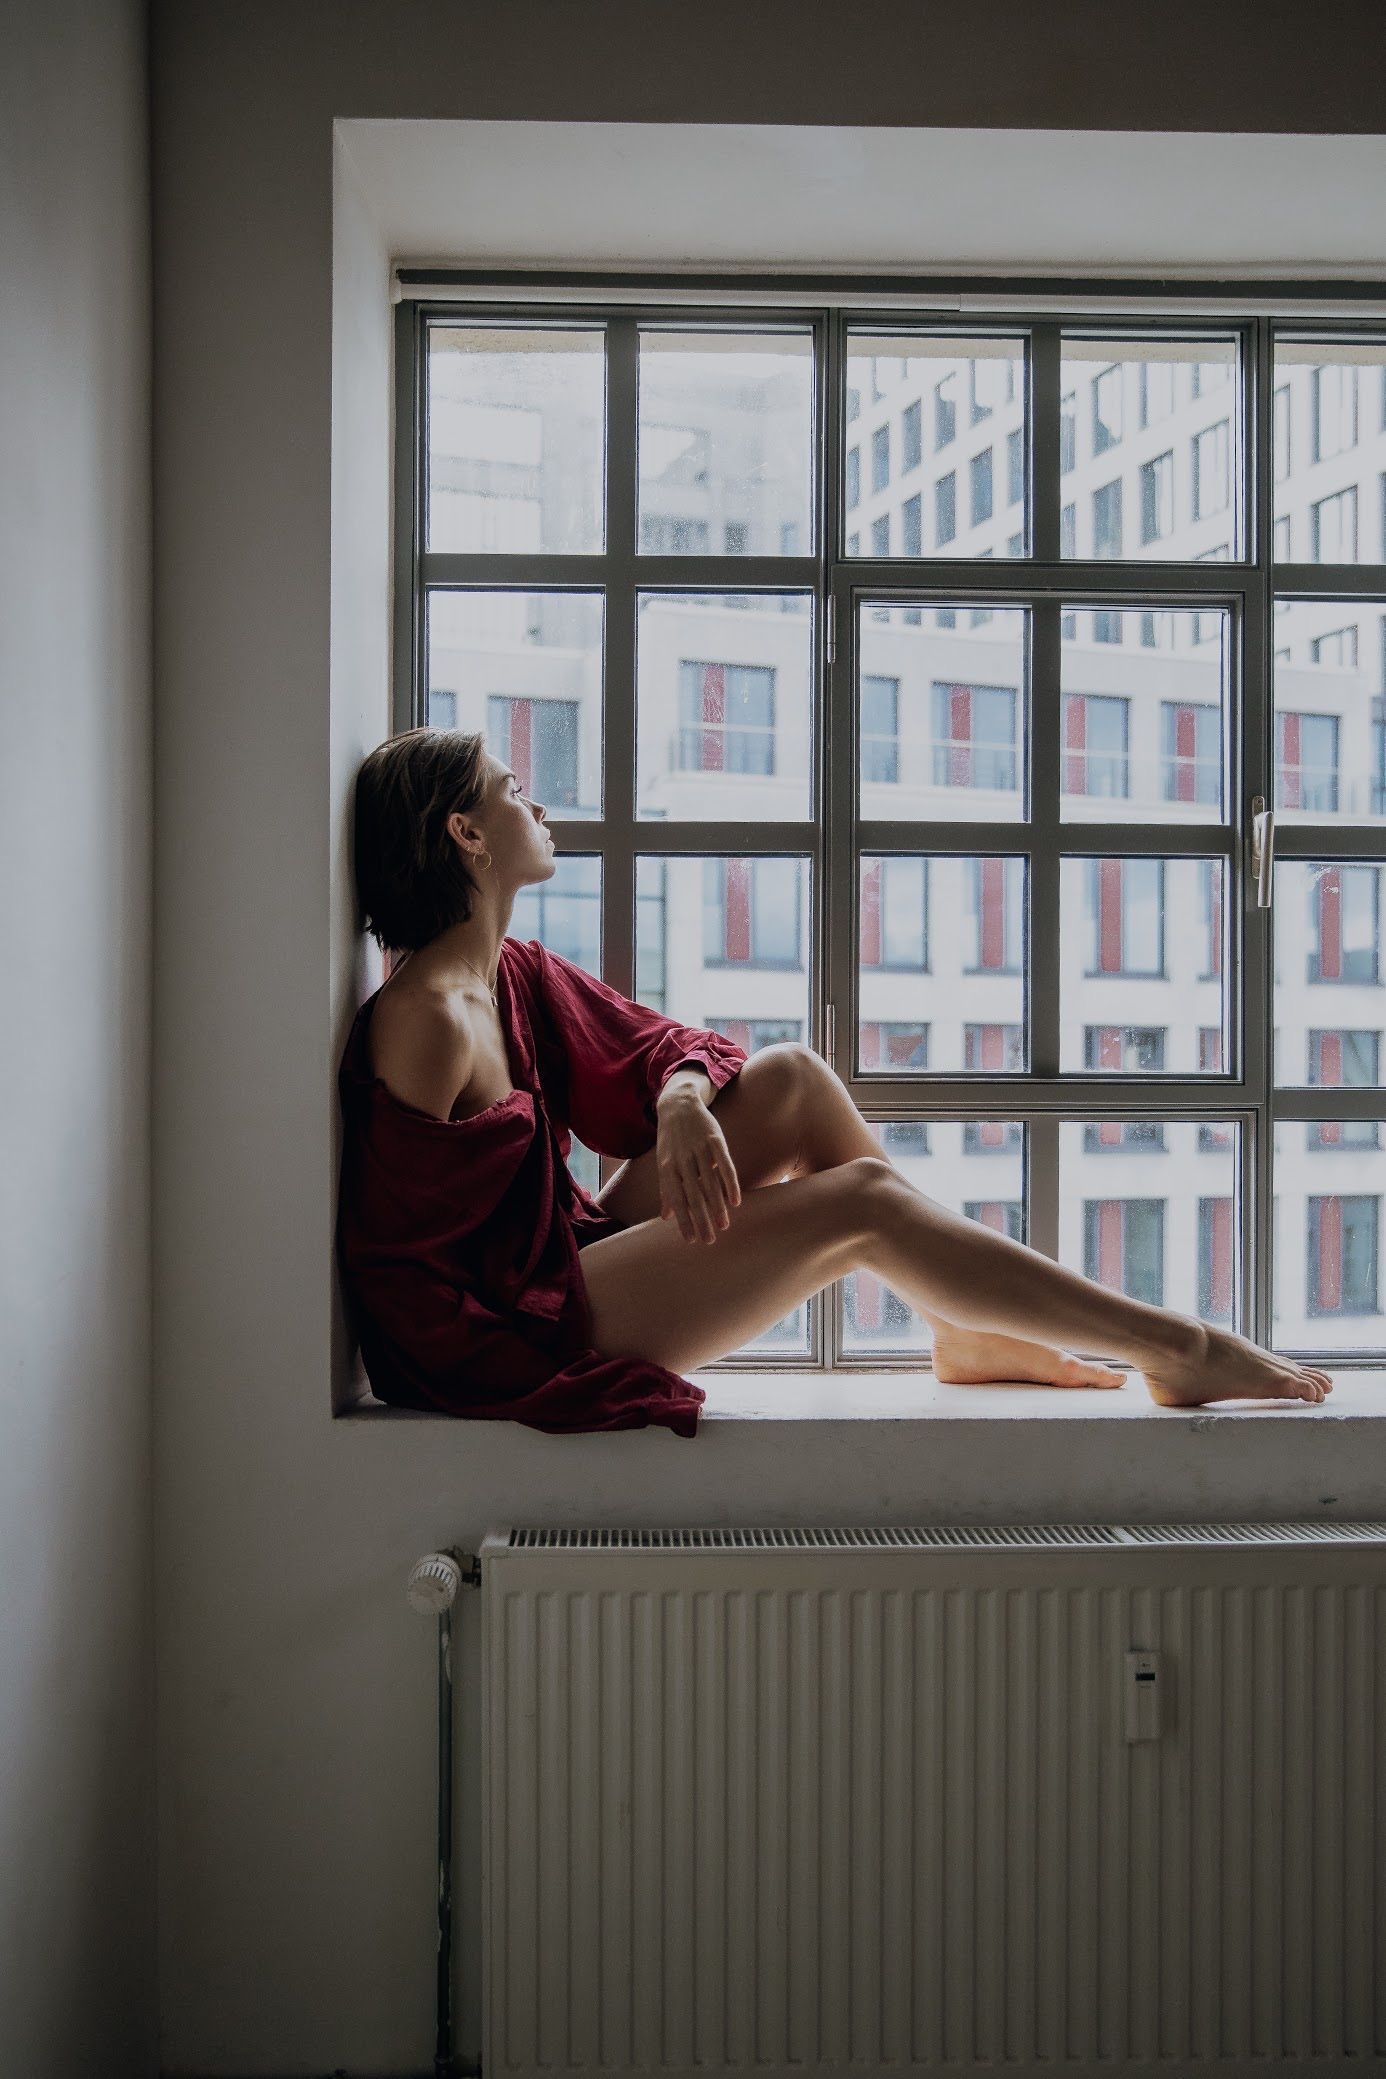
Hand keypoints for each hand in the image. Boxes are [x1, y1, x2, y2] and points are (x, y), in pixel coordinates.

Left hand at [655, 1085, 741, 1243]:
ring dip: (717, 1206)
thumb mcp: (663, 1162)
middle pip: (693, 1195)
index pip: (676, 1200)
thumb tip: (665, 1217)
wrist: (678, 1104)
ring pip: (709, 1183)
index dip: (684, 1220)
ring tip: (724, 1225)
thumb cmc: (671, 1139)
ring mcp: (698, 1149)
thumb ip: (666, 1190)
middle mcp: (682, 1160)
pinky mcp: (714, 1139)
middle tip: (710, 1240)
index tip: (691, 1240)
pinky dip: (730, 1183)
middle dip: (701, 1219)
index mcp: (667, 1168)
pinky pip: (724, 1164)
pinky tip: (736, 1201)